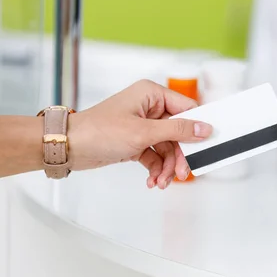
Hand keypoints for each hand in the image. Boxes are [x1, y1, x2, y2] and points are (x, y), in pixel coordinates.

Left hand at [67, 79, 212, 188]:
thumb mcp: (144, 132)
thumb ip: (178, 131)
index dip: (197, 128)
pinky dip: (156, 168)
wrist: (69, 147)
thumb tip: (204, 128)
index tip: (207, 145)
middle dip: (179, 156)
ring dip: (167, 167)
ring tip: (161, 182)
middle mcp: (149, 107)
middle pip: (179, 132)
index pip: (187, 108)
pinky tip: (152, 181)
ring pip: (168, 147)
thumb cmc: (99, 131)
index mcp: (152, 94)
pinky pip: (155, 155)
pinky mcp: (136, 141)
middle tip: (182, 173)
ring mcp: (143, 125)